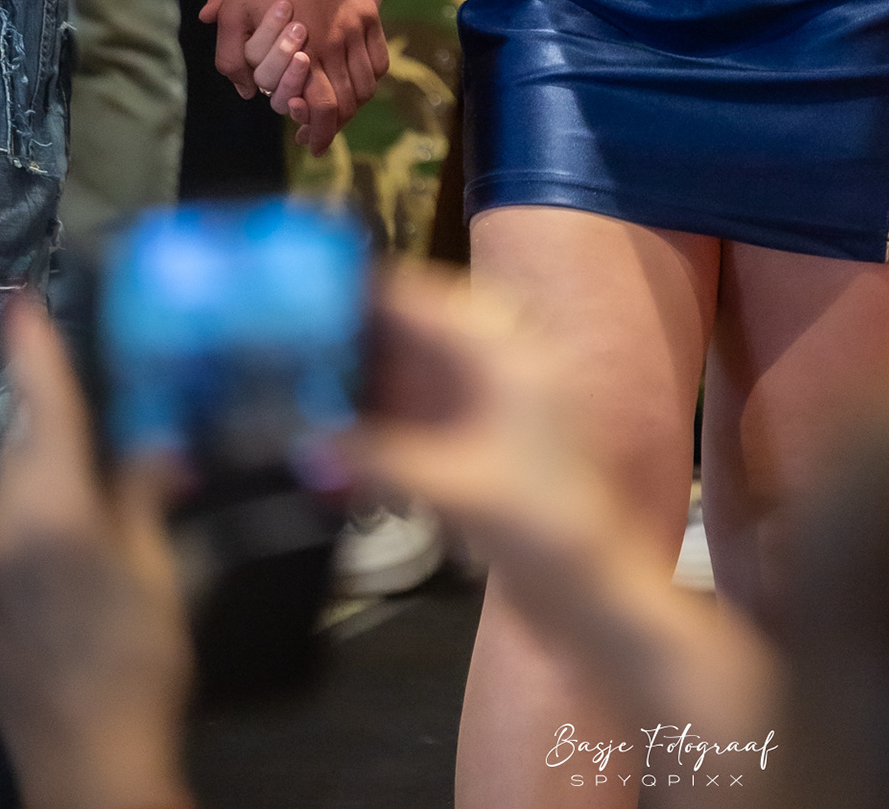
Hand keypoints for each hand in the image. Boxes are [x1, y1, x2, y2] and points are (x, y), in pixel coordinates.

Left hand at [0, 297, 192, 808]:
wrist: (83, 759)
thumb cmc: (135, 656)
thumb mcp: (157, 566)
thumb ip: (144, 492)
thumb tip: (158, 446)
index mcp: (49, 500)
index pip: (42, 402)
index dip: (33, 347)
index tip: (20, 298)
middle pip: (26, 445)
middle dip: (60, 429)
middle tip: (109, 434)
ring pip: (10, 490)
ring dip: (44, 482)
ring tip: (94, 509)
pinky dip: (24, 524)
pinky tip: (61, 558)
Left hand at [200, 0, 387, 153]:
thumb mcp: (233, 13)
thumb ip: (233, 59)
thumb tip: (248, 92)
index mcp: (306, 48)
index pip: (322, 106)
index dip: (318, 131)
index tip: (309, 144)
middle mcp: (338, 43)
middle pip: (348, 101)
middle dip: (333, 124)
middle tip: (319, 132)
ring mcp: (358, 26)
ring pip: (366, 83)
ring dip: (352, 104)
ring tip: (336, 110)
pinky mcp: (369, 10)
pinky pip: (378, 58)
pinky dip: (370, 78)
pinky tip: (356, 82)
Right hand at [314, 263, 620, 626]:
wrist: (592, 593)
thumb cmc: (539, 528)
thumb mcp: (454, 489)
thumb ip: (377, 461)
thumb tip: (308, 444)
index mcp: (506, 354)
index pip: (425, 302)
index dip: (369, 296)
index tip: (310, 295)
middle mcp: (502, 366)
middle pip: (417, 334)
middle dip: (361, 340)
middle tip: (295, 346)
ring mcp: (496, 405)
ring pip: (418, 374)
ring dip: (370, 382)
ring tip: (305, 388)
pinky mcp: (487, 444)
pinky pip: (425, 414)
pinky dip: (387, 420)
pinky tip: (344, 437)